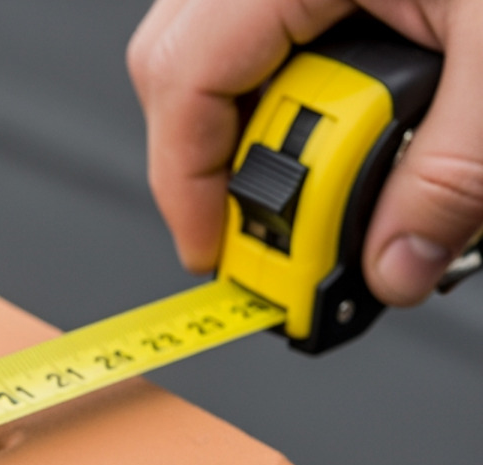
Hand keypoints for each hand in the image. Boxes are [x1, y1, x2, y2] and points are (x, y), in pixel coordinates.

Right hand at [127, 0, 482, 304]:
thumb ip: (456, 174)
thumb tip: (395, 264)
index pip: (184, 76)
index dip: (186, 183)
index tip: (222, 254)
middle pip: (183, 65)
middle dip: (223, 163)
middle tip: (278, 231)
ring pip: (228, 48)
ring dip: (273, 127)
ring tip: (341, 173)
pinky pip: (283, 26)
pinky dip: (313, 86)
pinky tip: (367, 114)